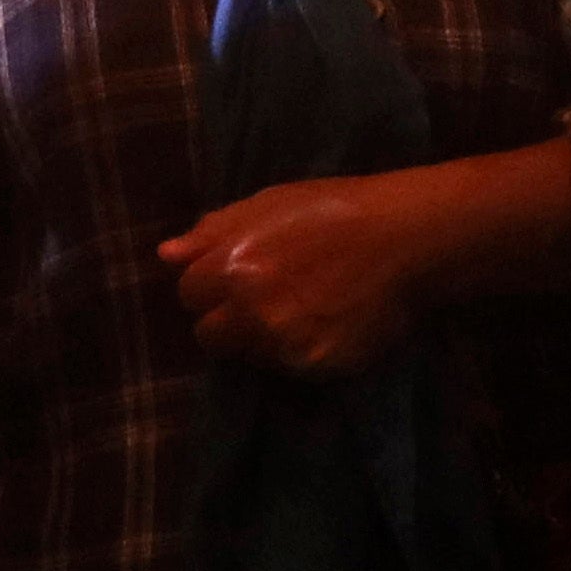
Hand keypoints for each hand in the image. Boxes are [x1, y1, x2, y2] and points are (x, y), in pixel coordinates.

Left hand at [159, 172, 461, 378]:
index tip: (234, 278)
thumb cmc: (334, 208)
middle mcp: (249, 310)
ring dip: (258, 337)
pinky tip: (320, 321)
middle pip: (208, 335)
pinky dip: (295, 349)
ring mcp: (282, 343)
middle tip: (262, 299)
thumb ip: (212, 231)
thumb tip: (166, 255)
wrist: (405, 238)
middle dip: (226, 318)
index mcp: (230, 266)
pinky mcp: (313, 366)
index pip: (188, 294)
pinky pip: (285, 367)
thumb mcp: (268, 203)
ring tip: (294, 309)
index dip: (209, 284)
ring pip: (245, 355)